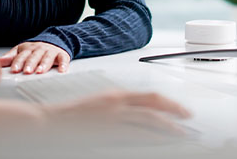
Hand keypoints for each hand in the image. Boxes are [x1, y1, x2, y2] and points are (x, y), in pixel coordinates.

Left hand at [0, 42, 69, 73]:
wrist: (53, 41)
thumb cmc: (34, 50)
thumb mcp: (21, 51)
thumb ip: (10, 58)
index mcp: (28, 49)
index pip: (22, 56)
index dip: (18, 62)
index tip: (14, 70)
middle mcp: (39, 49)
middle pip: (34, 56)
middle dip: (30, 64)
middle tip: (26, 71)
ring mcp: (50, 51)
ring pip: (47, 58)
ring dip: (43, 64)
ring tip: (40, 72)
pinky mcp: (61, 54)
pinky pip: (63, 59)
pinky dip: (63, 64)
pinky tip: (62, 70)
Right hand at [44, 90, 191, 137]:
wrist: (48, 124)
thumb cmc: (70, 117)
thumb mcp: (98, 106)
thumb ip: (117, 109)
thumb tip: (137, 117)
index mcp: (114, 95)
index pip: (149, 96)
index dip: (169, 102)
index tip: (180, 109)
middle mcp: (116, 103)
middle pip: (154, 104)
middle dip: (175, 111)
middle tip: (188, 119)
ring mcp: (112, 117)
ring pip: (149, 120)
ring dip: (169, 127)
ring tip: (182, 133)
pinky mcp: (107, 131)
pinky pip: (136, 134)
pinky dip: (152, 137)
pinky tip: (161, 142)